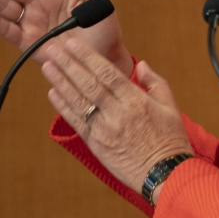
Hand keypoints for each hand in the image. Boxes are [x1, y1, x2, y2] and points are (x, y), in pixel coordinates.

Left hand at [42, 38, 192, 194]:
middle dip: (69, 64)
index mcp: (136, 100)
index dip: (88, 57)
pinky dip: (63, 107)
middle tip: (53, 49)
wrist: (165, 173)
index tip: (74, 43)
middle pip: (89, 84)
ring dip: (61, 82)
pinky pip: (76, 122)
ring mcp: (105, 129)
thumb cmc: (170, 140)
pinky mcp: (96, 144)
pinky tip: (53, 93)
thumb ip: (155, 82)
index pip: (107, 73)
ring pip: (79, 101)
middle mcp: (118, 113)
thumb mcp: (170, 106)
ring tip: (48, 66)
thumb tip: (142, 65)